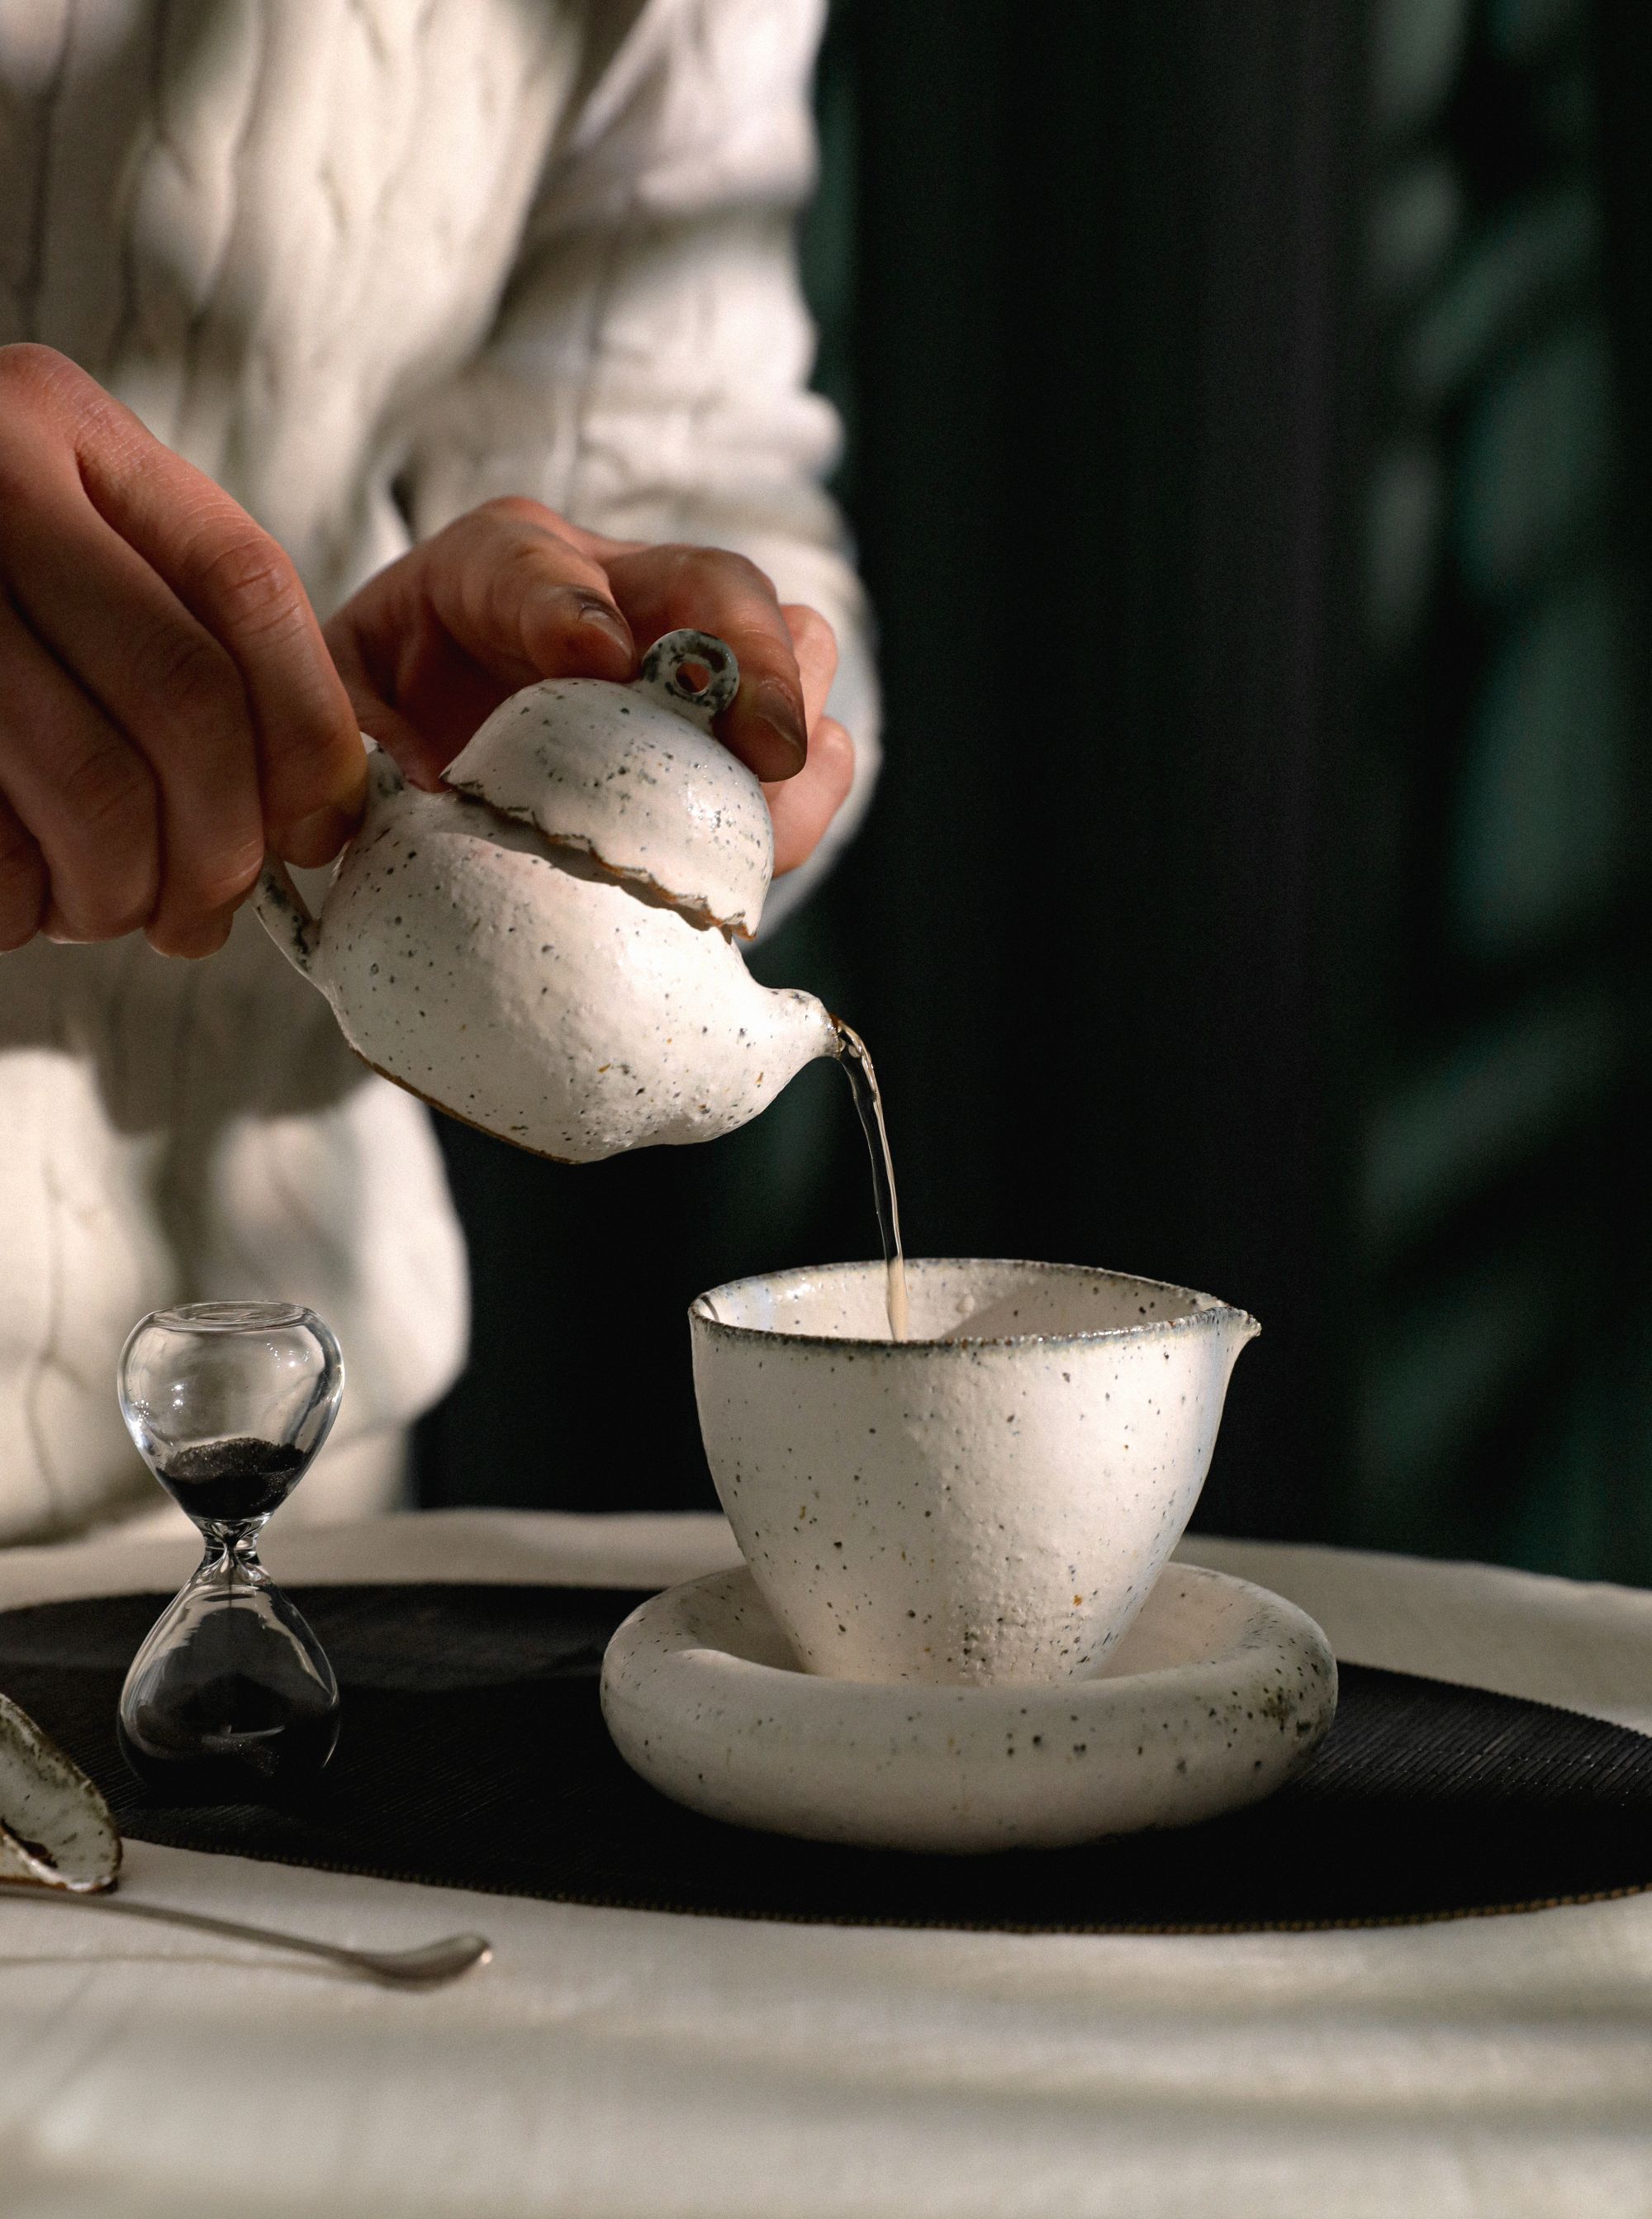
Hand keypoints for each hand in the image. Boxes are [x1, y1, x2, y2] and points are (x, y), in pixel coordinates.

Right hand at [0, 346, 364, 956]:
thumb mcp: (58, 540)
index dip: (309, 734)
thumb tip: (321, 801)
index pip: (248, 589)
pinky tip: (22, 902)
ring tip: (108, 912)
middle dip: (222, 843)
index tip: (315, 828)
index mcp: (57, 422)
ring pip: (95, 781)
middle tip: (207, 912)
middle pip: (186, 697)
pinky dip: (23, 902)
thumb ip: (177, 624)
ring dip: (123, 888)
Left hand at [325, 497, 855, 876]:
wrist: (431, 745)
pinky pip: (813, 743)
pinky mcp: (735, 733)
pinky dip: (810, 791)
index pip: (531, 566)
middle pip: (712, 583)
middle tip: (763, 745)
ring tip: (772, 802)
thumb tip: (429, 783)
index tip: (599, 659)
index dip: (568, 607)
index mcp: (490, 570)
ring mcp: (688, 658)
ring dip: (795, 718)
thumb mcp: (331, 711)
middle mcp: (611, 591)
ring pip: (792, 641)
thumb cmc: (380, 720)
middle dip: (749, 658)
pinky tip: (770, 846)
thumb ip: (349, 732)